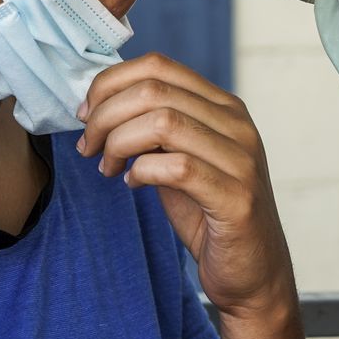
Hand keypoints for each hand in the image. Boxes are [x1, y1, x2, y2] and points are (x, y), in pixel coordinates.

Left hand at [76, 53, 297, 324]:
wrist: (252, 273)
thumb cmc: (210, 215)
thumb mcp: (181, 159)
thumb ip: (157, 129)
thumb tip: (102, 105)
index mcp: (224, 107)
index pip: (159, 65)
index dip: (111, 83)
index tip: (86, 113)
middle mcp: (237, 124)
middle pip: (154, 90)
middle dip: (105, 115)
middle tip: (89, 146)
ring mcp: (241, 159)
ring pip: (163, 122)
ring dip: (118, 143)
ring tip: (108, 167)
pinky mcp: (236, 197)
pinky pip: (177, 167)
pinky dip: (142, 172)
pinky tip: (133, 184)